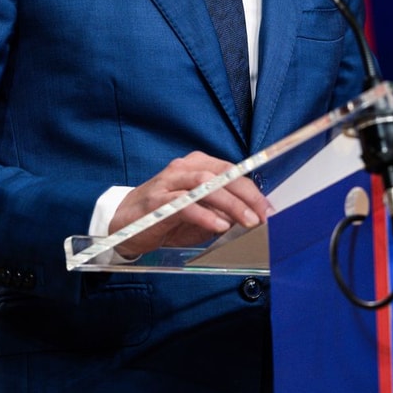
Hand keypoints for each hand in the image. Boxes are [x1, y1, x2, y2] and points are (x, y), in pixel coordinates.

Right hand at [109, 151, 270, 257]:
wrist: (123, 225)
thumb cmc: (165, 218)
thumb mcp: (199, 215)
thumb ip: (222, 213)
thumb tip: (252, 221)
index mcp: (197, 166)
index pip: (232, 173)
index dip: (253, 191)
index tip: (270, 209)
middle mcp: (184, 169)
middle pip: (222, 175)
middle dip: (248, 196)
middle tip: (265, 216)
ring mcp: (169, 183)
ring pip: (206, 185)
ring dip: (231, 203)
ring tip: (248, 221)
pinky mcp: (157, 201)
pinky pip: (185, 205)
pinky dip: (205, 215)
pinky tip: (219, 226)